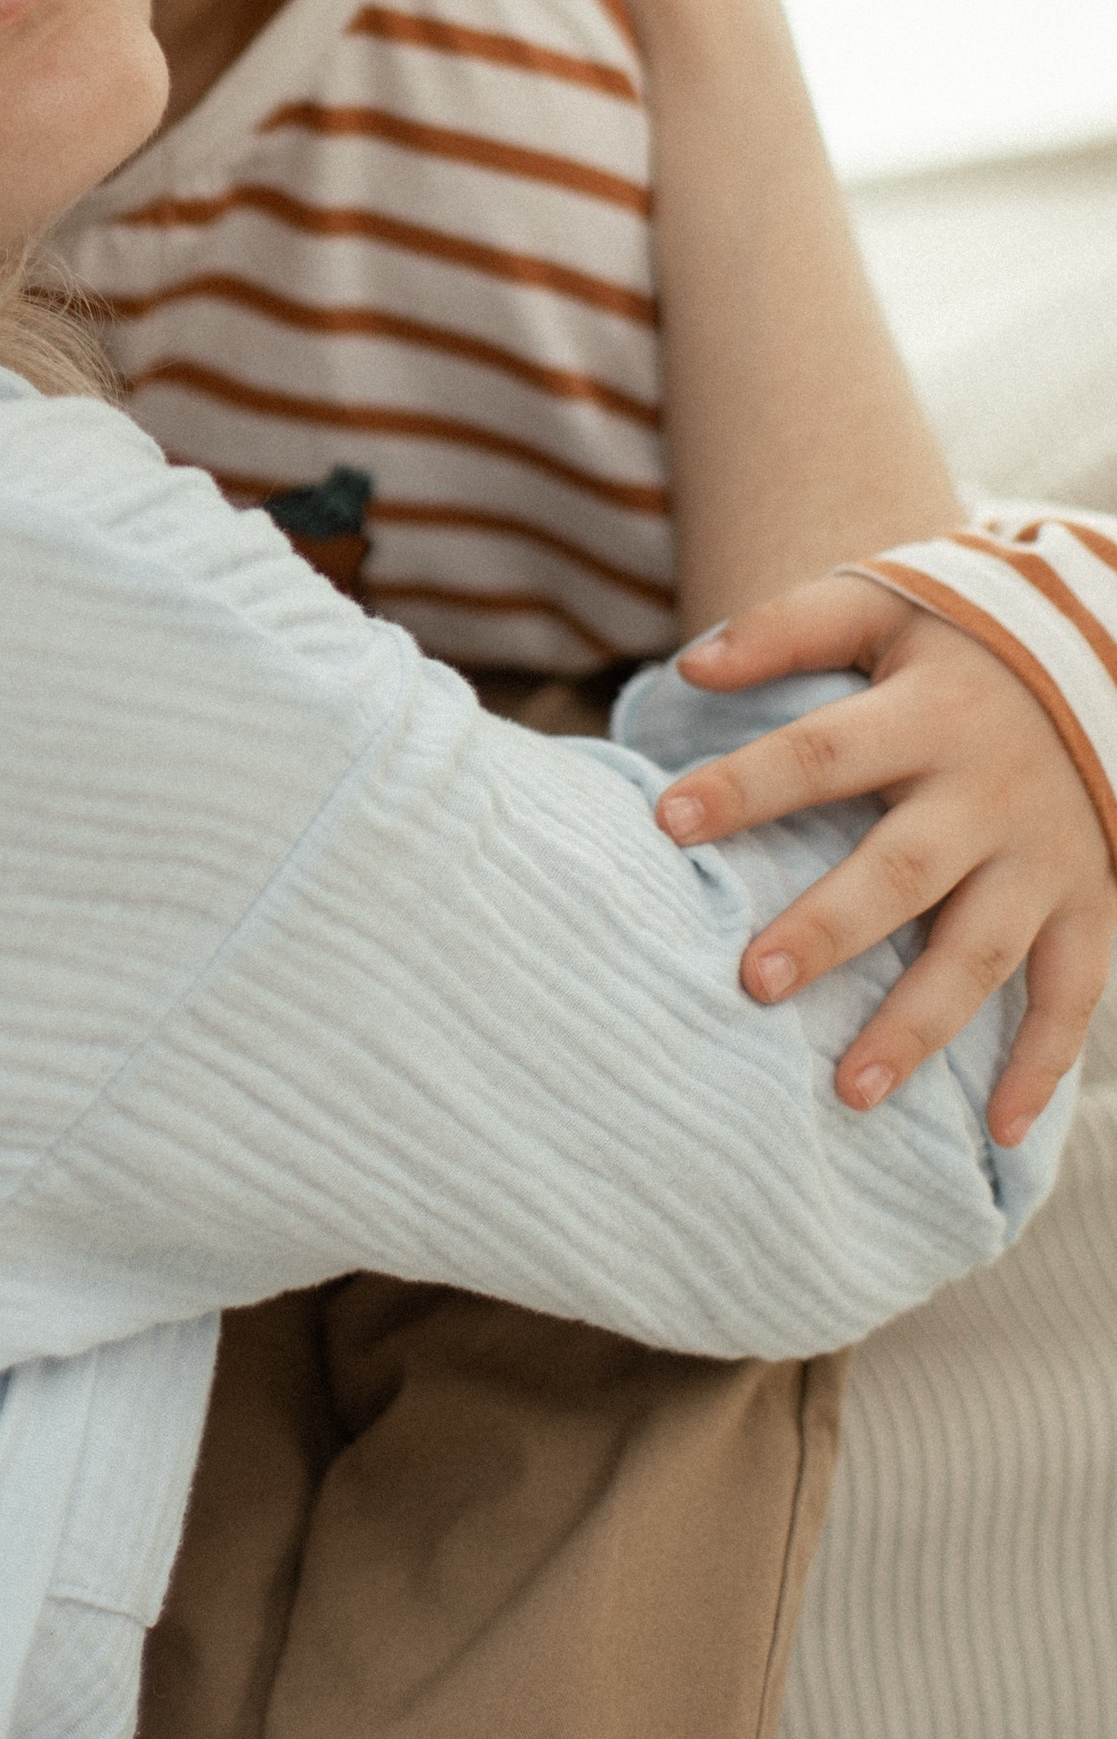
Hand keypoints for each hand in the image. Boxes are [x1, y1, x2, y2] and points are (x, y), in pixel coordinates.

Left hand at [657, 575, 1114, 1145]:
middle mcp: (988, 794)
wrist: (1104, 661)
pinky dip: (1042, 1066)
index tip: (665, 822)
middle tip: (754, 983)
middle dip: (830, 930)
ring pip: (980, 954)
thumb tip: (688, 664)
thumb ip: (786, 630)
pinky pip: (1073, 996)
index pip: (821, 753)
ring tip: (848, 1093)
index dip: (744, 786)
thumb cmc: (957, 645)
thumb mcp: (880, 606)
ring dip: (918, 1026)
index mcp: (927, 715)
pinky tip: (995, 1132)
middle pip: (902, 871)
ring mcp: (1044, 859)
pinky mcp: (1086, 905)